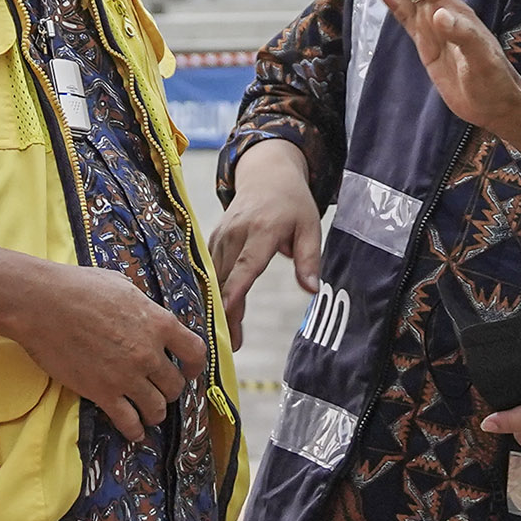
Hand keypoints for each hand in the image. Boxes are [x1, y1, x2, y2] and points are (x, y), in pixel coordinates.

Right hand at [0, 248, 207, 442]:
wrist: (43, 305)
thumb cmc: (80, 287)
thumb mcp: (123, 286)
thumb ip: (143, 306)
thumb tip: (147, 314)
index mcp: (159, 323)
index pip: (195, 352)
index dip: (195, 366)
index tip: (188, 371)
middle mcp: (149, 353)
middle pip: (175, 385)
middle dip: (169, 390)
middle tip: (159, 390)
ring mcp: (127, 376)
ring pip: (157, 408)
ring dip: (155, 412)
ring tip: (148, 412)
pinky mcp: (103, 393)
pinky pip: (129, 422)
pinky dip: (135, 431)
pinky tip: (134, 432)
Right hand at [214, 140, 322, 339]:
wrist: (266, 174)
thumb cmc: (293, 203)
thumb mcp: (310, 226)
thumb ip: (309, 260)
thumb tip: (312, 290)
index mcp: (263, 229)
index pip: (247, 264)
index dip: (236, 290)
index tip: (227, 313)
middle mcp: (237, 232)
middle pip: (226, 278)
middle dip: (226, 313)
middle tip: (230, 346)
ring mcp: (221, 235)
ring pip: (214, 278)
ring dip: (218, 308)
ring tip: (224, 339)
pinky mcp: (213, 240)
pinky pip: (209, 271)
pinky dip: (211, 292)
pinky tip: (215, 316)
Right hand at [369, 0, 520, 136]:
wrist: (498, 105)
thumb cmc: (494, 82)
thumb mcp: (481, 59)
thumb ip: (462, 35)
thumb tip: (438, 13)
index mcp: (453, 10)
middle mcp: (442, 13)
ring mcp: (434, 29)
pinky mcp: (428, 46)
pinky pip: (407, 20)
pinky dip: (394, 5)